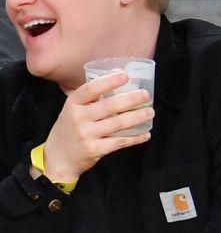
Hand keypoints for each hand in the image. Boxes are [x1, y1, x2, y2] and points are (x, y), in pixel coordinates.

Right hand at [39, 73, 153, 184]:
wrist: (58, 156)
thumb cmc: (69, 128)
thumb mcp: (72, 110)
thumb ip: (90, 99)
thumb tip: (116, 82)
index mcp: (72, 104)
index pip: (90, 89)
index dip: (108, 82)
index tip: (124, 75)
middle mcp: (78, 118)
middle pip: (109, 106)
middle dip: (130, 99)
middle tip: (145, 94)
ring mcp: (87, 135)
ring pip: (118, 124)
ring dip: (137, 117)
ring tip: (150, 112)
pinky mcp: (95, 150)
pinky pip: (120, 142)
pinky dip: (135, 138)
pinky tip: (146, 133)